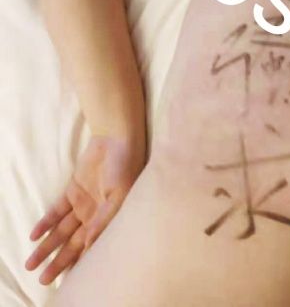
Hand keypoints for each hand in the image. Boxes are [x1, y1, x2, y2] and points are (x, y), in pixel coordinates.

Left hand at [25, 134, 144, 284]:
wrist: (117, 139)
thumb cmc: (126, 167)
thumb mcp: (118, 196)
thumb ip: (103, 221)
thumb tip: (88, 246)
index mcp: (110, 219)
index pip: (93, 247)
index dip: (82, 264)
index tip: (70, 281)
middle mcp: (96, 215)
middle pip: (74, 244)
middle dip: (59, 262)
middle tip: (43, 280)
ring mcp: (84, 203)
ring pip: (61, 231)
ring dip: (46, 247)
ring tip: (31, 264)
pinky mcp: (73, 191)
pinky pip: (57, 211)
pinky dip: (45, 223)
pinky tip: (33, 236)